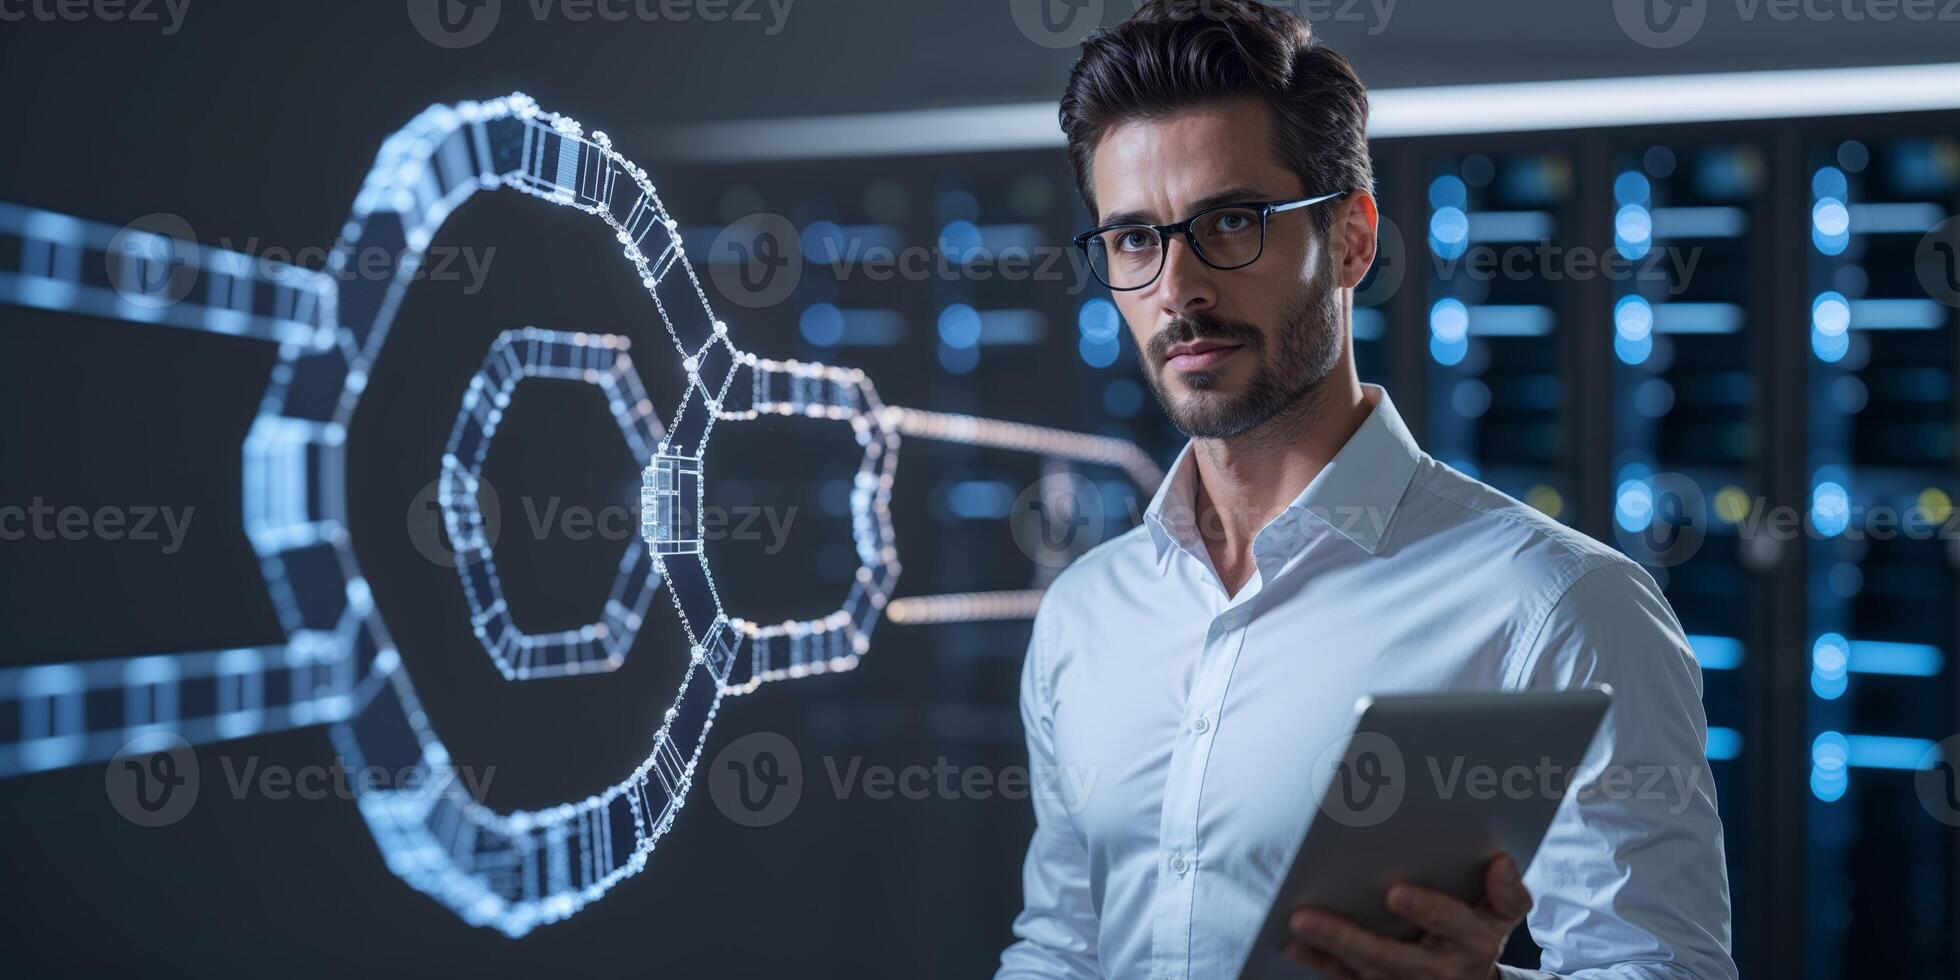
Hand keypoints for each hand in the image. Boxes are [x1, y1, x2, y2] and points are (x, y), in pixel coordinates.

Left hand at [1285, 853, 1531, 979]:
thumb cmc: (1479, 932)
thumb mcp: (1503, 915)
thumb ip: (1506, 892)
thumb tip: (1501, 862)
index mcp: (1472, 941)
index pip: (1453, 923)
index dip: (1428, 909)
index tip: (1395, 892)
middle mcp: (1438, 969)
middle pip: (1391, 957)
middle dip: (1350, 938)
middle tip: (1308, 916)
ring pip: (1364, 971)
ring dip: (1326, 950)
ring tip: (1295, 925)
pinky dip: (1323, 963)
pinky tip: (1296, 944)